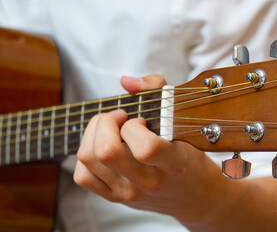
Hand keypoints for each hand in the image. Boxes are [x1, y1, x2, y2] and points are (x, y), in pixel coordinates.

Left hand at [73, 74, 224, 222]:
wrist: (191, 196)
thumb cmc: (187, 156)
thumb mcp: (183, 122)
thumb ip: (158, 91)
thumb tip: (126, 81)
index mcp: (171, 163)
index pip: (145, 148)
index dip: (134, 126)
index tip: (140, 119)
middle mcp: (148, 182)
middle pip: (106, 151)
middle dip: (105, 122)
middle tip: (119, 118)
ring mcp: (128, 192)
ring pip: (88, 159)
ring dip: (94, 134)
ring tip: (111, 130)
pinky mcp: (114, 197)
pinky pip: (83, 175)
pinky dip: (87, 155)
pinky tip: (104, 147)